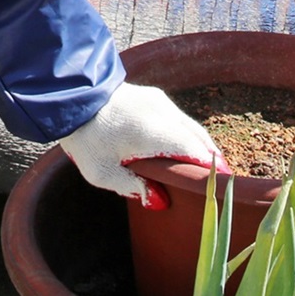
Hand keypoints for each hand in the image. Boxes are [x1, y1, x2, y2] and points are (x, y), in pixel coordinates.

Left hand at [59, 82, 223, 205]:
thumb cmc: (85, 137)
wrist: (73, 95)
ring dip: (198, 143)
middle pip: (198, 137)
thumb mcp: (102, 172)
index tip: (222, 183)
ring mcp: (159, 101)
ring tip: (204, 163)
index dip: (209, 169)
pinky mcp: (152, 96)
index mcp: (156, 133)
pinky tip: (182, 145)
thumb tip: (159, 200)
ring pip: (188, 125)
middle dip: (210, 156)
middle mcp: (163, 113)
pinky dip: (185, 132)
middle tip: (220, 176)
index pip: (195, 152)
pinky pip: (177, 117)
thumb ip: (132, 187)